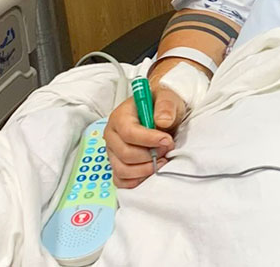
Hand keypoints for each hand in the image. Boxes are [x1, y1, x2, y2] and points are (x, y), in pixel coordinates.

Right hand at [104, 64, 186, 188]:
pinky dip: (136, 181)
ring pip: (122, 170)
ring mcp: (113, 152)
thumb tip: (162, 121)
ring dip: (145, 169)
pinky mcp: (117, 164)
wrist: (160, 114)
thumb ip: (165, 106)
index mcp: (120, 117)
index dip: (149, 140)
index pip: (128, 133)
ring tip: (161, 160)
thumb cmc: (160, 105)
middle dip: (149, 155)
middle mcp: (112, 135)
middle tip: (167, 149)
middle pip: (125, 154)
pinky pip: (121, 181)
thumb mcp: (167, 98)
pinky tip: (150, 172)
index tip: (167, 140)